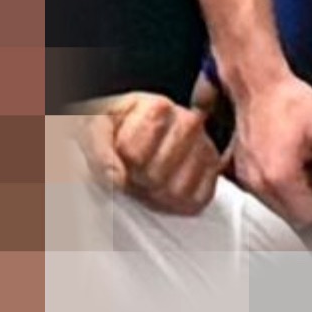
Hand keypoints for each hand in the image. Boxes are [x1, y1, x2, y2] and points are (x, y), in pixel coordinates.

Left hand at [81, 92, 222, 217]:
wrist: (141, 133)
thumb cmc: (121, 129)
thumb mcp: (98, 129)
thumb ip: (100, 151)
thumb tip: (116, 178)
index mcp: (158, 108)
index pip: (133, 155)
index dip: (121, 163)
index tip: (120, 156)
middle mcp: (189, 122)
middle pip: (156, 175)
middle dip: (139, 180)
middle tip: (135, 172)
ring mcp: (205, 146)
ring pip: (177, 191)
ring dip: (158, 194)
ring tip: (150, 180)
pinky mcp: (213, 171)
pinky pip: (197, 201)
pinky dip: (178, 203)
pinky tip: (167, 188)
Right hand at [229, 67, 311, 226]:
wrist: (259, 84)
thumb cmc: (290, 102)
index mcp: (280, 177)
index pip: (311, 215)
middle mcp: (259, 184)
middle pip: (293, 215)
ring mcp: (247, 179)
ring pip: (279, 205)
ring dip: (296, 192)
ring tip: (303, 160)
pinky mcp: (241, 172)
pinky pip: (266, 192)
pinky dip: (279, 183)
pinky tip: (287, 158)